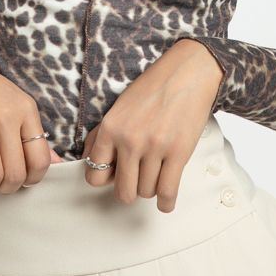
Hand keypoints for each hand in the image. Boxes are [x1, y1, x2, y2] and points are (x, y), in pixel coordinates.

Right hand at [0, 31, 62, 204]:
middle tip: (2, 187)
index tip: (24, 182)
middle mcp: (7, 115)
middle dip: (10, 188)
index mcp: (26, 108)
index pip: (40, 159)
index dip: (33, 179)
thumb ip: (32, 132)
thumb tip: (56, 162)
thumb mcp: (13, 102)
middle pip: (17, 172)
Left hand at [80, 40, 223, 212]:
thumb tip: (88, 161)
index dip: (105, 179)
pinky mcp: (178, 153)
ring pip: (146, 192)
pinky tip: (166, 198)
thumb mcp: (119, 107)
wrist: (187, 73)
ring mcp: (154, 148)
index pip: (94, 176)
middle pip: (123, 191)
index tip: (115, 175)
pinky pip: (168, 192)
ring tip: (156, 174)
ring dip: (151, 188)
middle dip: (129, 190)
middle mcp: (129, 140)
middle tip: (137, 179)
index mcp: (111, 128)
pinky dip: (167, 202)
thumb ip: (101, 135)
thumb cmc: (153, 88)